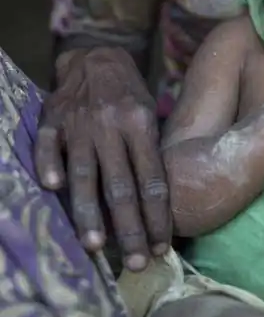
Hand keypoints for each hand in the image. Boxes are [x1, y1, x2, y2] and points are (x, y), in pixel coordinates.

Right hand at [35, 46, 169, 270]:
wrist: (96, 55)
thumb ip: (149, 153)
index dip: (158, 216)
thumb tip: (157, 205)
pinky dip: (50, 165)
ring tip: (96, 246)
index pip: (153, 180)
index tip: (162, 248)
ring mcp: (79, 123)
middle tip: (137, 262)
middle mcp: (111, 126)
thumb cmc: (128, 96)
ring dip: (90, 213)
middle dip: (130, 228)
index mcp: (141, 125)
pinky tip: (52, 188)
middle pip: (121, 186)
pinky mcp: (52, 118)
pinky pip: (48, 145)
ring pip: (85, 174)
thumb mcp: (149, 115)